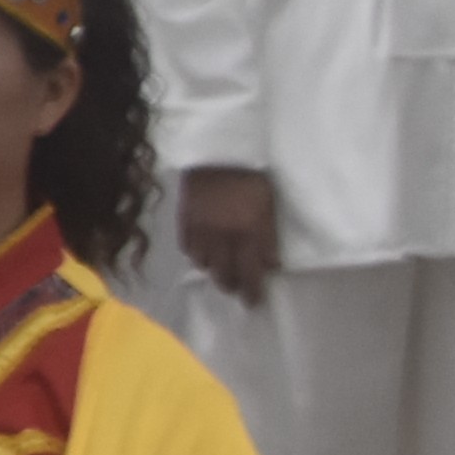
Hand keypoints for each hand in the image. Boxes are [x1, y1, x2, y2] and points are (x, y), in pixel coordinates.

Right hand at [178, 164, 279, 308]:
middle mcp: (223, 235)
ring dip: (214, 271)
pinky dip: (197, 256)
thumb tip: (270, 265)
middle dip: (232, 286)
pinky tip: (203, 255)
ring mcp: (201, 228)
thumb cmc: (252, 177)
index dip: (252, 290)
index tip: (254, 302)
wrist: (217, 152)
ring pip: (205, 264)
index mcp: (249, 231)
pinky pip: (188, 248)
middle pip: (224, 274)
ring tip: (222, 272)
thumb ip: (268, 238)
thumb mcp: (270, 206)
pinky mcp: (184, 220)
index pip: (250, 272)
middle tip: (238, 290)